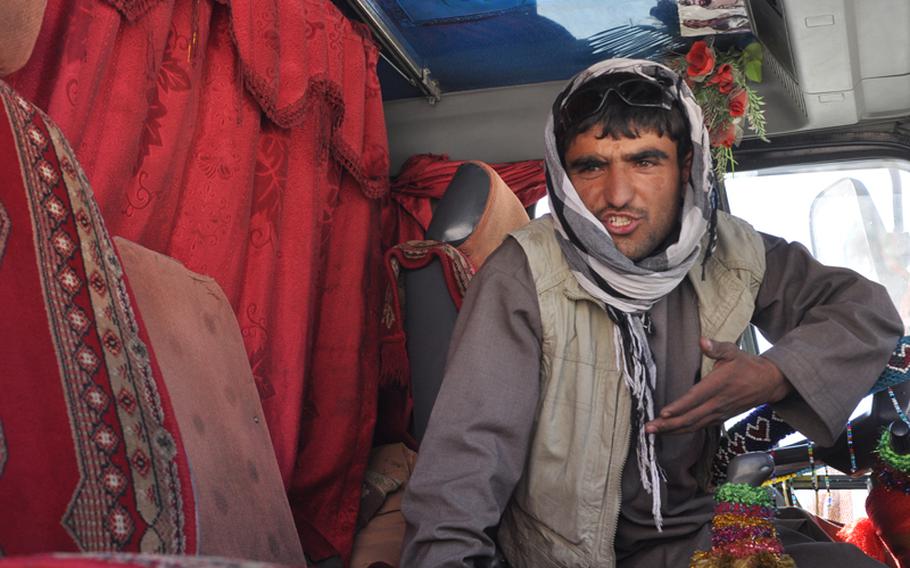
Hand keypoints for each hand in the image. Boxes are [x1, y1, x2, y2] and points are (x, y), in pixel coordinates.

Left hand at [644, 337, 791, 434]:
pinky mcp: (720, 418)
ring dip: (672, 431)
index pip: (695, 398)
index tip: (663, 413)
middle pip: (690, 418)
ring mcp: (719, 413)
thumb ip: (716, 347)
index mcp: (719, 385)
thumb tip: (703, 341)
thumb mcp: (733, 351)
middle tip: (648, 428)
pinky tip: (670, 432)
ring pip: (694, 426)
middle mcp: (718, 403)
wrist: (767, 383)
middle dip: (668, 425)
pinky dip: (683, 431)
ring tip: (653, 432)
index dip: (679, 407)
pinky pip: (699, 427)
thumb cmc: (747, 365)